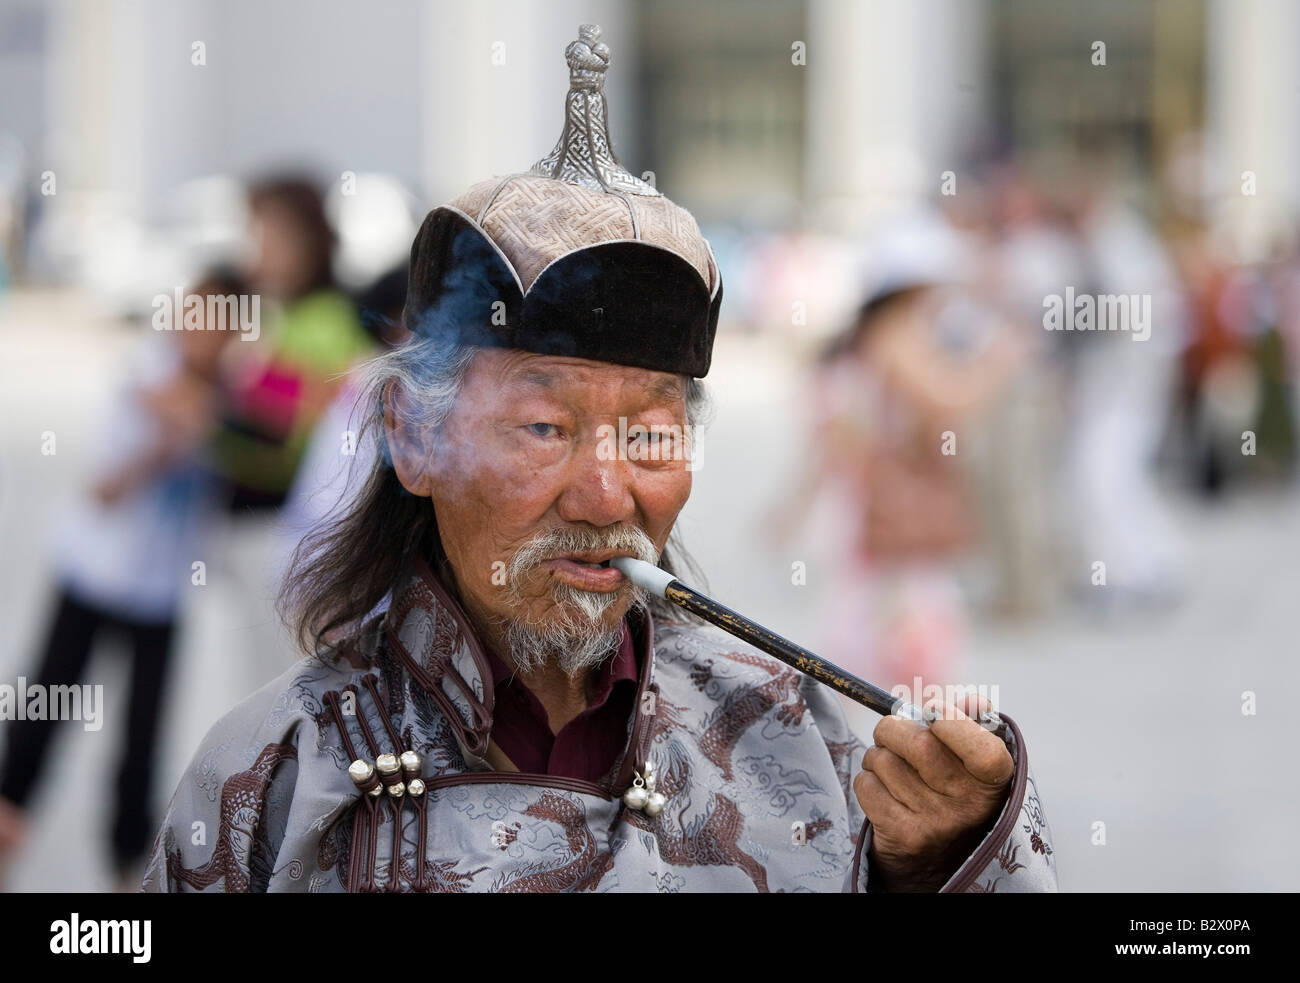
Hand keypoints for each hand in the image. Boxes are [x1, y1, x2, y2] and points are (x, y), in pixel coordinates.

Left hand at [854, 694, 1012, 891]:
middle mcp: (969, 805)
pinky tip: (883, 790)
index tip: (932, 710)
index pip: (981, 750)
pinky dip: (866, 779)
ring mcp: (936, 823)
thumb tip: (974, 702)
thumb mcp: (973, 758)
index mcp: (993, 781)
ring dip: (876, 755)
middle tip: (891, 732)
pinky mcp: (903, 836)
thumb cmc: (953, 787)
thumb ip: (974, 722)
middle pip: (917, 743)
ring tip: (891, 767)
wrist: (938, 856)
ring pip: (884, 761)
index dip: (952, 721)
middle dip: (893, 728)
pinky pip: (866, 784)